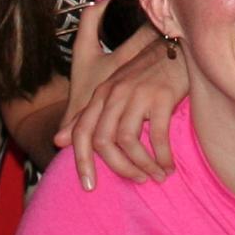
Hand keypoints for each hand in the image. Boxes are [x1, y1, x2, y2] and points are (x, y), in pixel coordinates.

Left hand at [55, 4, 185, 187]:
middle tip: (137, 180)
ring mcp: (137, 94)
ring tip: (157, 175)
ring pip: (127, 141)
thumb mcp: (113, 92)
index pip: (81, 132)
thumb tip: (58, 140)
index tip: (89, 186)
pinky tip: (169, 165)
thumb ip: (86, 117)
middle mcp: (115, 94)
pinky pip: (157, 136)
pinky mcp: (161, 97)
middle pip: (103, 141)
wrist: (176, 48)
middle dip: (118, 168)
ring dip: (142, 165)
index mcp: (101, 95)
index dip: (81, 162)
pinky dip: (162, 157)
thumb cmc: (145, 74)